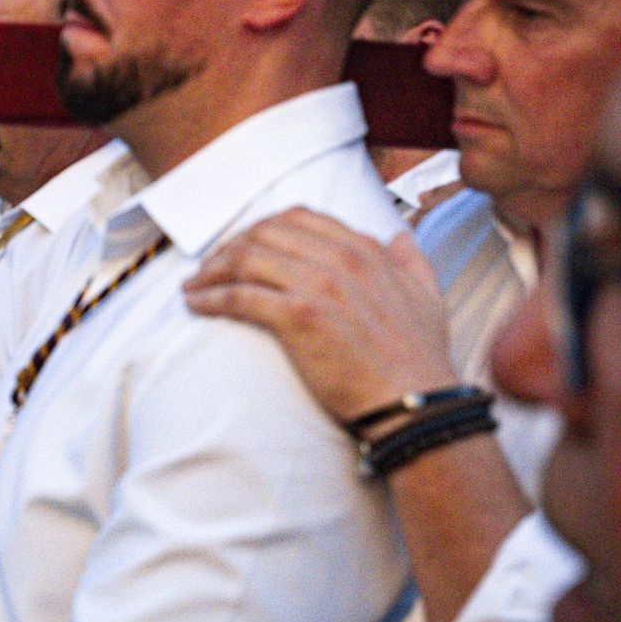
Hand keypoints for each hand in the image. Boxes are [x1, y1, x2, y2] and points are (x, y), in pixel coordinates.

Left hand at [183, 208, 458, 422]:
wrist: (414, 403)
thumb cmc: (418, 359)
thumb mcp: (427, 297)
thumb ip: (410, 262)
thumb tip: (399, 236)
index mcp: (365, 250)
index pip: (297, 218)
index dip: (260, 228)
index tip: (240, 245)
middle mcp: (341, 259)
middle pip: (263, 234)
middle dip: (228, 247)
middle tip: (208, 267)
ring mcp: (319, 285)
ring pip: (245, 259)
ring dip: (210, 271)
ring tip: (193, 285)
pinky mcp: (299, 316)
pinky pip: (239, 296)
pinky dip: (210, 297)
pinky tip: (195, 304)